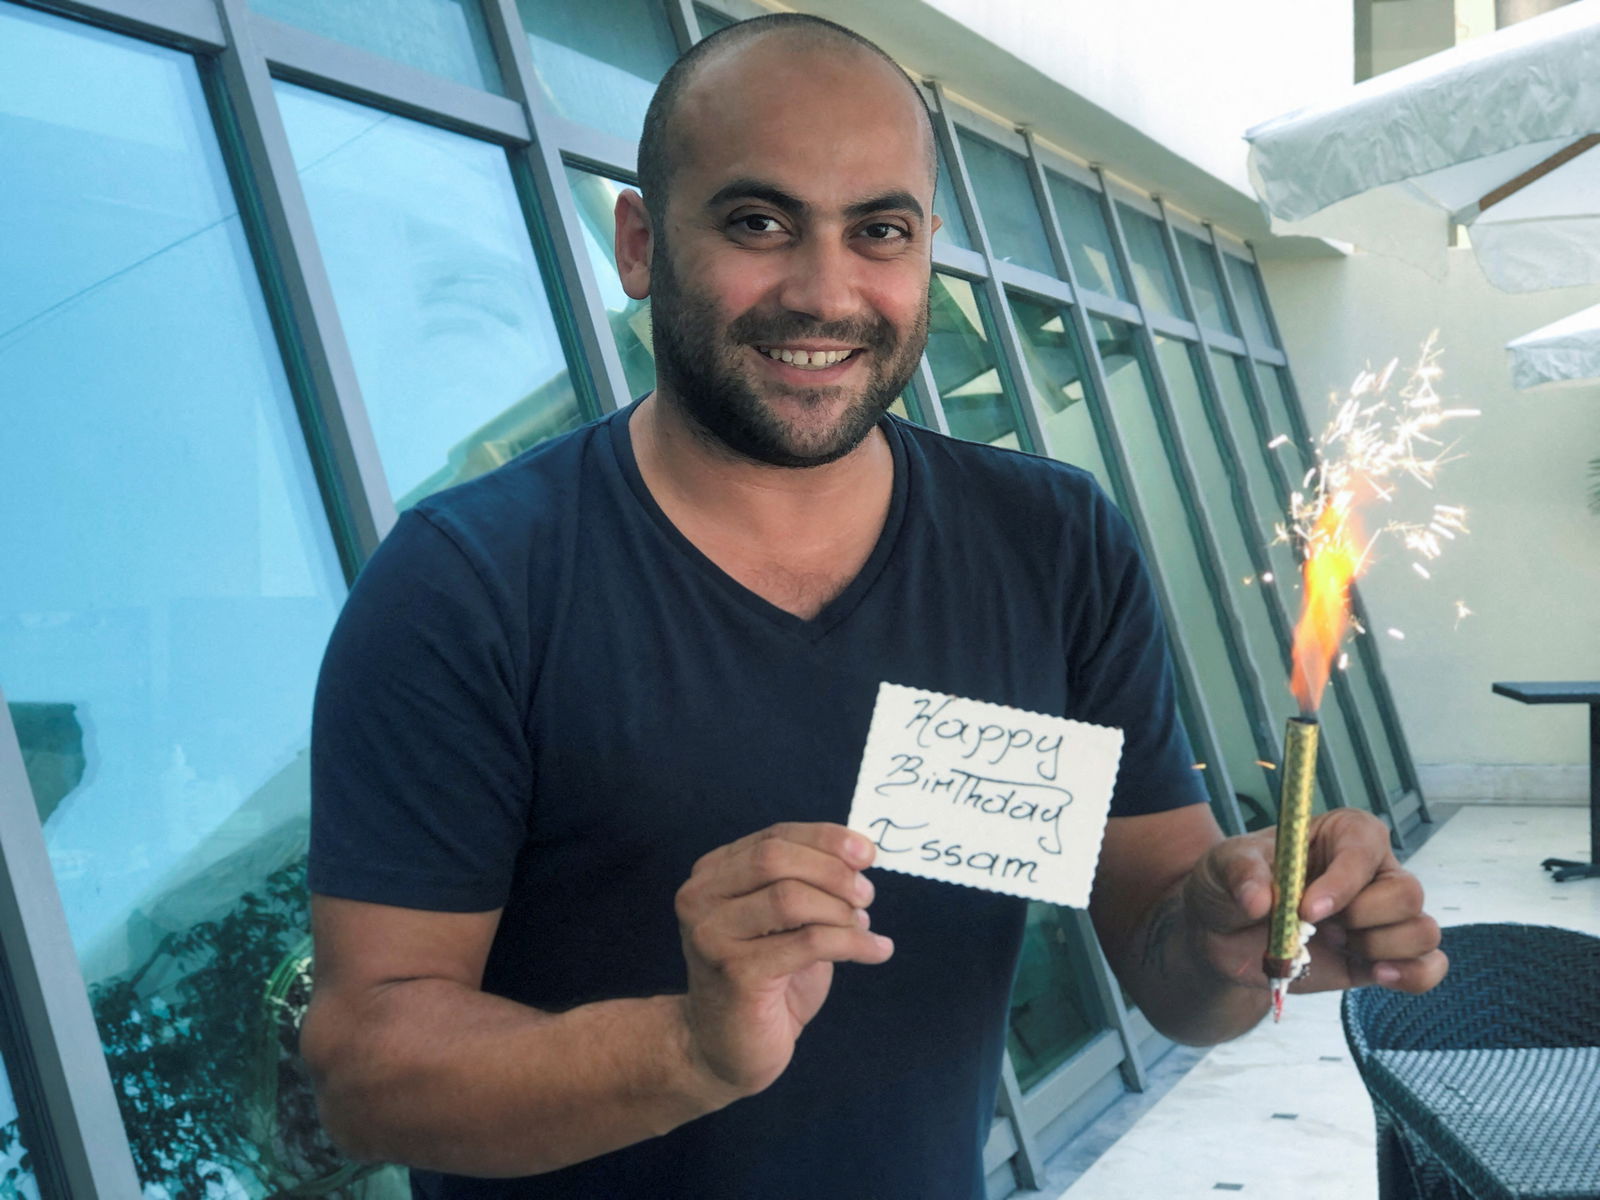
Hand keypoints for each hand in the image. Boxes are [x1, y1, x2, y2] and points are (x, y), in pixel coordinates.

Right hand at [674, 822, 893, 1098]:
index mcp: (712, 876)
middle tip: (865, 894)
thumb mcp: (782, 922)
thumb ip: (805, 883)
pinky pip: (809, 943)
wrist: (724, 1049)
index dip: (825, 838)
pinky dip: (853, 942)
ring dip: (840, 908)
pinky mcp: (737, 974)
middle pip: (774, 858)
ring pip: (790, 897)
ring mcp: (713, 936)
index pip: (774, 837)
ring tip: (863, 924)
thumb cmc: (763, 981)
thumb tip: (858, 855)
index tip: (867, 852)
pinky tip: (877, 950)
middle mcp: (702, 899)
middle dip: (832, 870)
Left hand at [1180, 808, 1447, 995]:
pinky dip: (1414, 976)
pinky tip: (1378, 975)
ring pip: (1422, 930)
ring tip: (1332, 944)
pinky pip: (1428, 966)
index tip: (1308, 909)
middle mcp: (1372, 872)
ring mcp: (1381, 917)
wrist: (1222, 932)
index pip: (1366, 847)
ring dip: (1379, 947)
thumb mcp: (1222, 864)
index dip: (1345, 881)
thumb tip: (1261, 902)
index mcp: (1342, 835)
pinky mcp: (1381, 957)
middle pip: (1407, 893)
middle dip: (1362, 917)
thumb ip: (1241, 873)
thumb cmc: (1230, 883)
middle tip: (1317, 927)